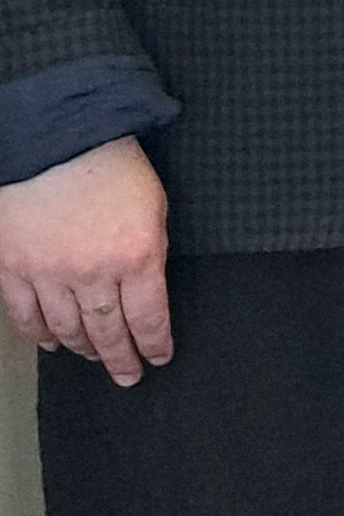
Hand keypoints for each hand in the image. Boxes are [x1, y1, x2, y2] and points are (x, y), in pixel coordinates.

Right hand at [0, 137, 171, 384]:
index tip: (158, 359)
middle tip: (128, 377)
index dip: (154, 345)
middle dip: (121, 359)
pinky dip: (39, 334)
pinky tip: (51, 344)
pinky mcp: (12, 266)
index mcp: (137, 257)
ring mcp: (47, 273)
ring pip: (66, 328)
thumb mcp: (154, 208)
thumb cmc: (112, 165)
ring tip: (95, 359)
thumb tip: (146, 287)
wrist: (54, 138)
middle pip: (108, 332)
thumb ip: (150, 251)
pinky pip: (25, 314)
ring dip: (82, 349)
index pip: (149, 318)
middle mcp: (92, 273)